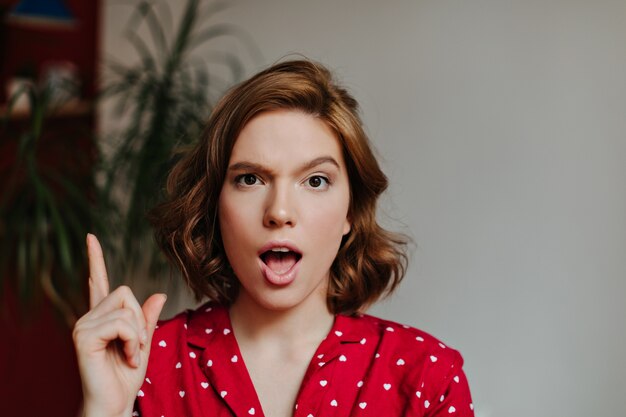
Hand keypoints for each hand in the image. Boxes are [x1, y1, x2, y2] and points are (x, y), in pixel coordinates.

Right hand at [73, 234, 166, 416]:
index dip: (95, 259)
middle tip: (136, 347)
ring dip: (138, 334)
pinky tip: (127, 357)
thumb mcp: (144, 343)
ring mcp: (83, 326)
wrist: (115, 404)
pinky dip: (133, 341)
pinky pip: (122, 323)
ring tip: (130, 354)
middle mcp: (89, 317)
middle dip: (140, 320)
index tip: (91, 237)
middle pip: (126, 292)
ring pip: (126, 308)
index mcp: (102, 317)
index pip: (97, 282)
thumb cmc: (126, 378)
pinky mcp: (84, 337)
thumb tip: (159, 294)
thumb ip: (148, 319)